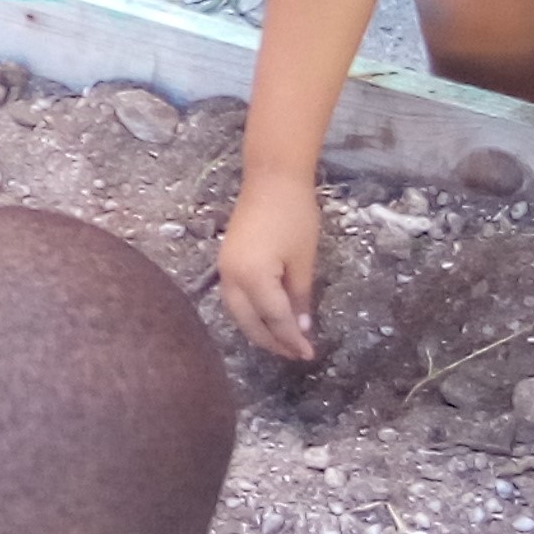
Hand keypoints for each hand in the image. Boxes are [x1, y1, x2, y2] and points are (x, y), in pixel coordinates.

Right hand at [215, 176, 325, 359]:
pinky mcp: (225, 262)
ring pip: (238, 313)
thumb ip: (300, 297)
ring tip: (281, 341)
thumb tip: (302, 327)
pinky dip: (249, 314)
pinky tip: (265, 318)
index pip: (275, 319)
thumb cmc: (294, 215)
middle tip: (296, 353)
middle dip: (272, 341)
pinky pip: (234, 299)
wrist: (271, 179)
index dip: (293, 339)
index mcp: (253, 278)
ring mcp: (224, 270)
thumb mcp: (303, 260)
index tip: (309, 354)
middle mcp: (231, 278)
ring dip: (258, 330)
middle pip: (249, 323)